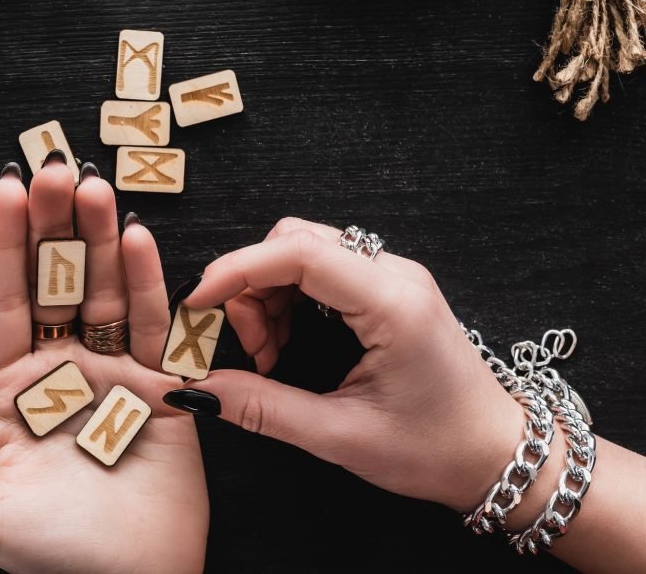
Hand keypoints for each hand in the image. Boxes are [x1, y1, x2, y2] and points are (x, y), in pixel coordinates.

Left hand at [0, 159, 207, 572]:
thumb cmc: (52, 557)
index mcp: (11, 391)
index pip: (2, 302)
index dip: (4, 245)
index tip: (5, 189)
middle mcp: (61, 371)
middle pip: (55, 283)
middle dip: (55, 226)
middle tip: (55, 167)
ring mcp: (115, 375)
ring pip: (105, 291)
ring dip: (101, 239)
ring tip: (95, 187)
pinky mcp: (164, 387)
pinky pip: (157, 326)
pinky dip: (150, 281)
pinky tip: (140, 237)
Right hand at [167, 217, 526, 512]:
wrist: (497, 454)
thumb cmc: (435, 450)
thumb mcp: (341, 437)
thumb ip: (264, 408)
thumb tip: (200, 390)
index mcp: (393, 304)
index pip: (299, 253)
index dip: (237, 270)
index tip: (198, 301)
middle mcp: (396, 274)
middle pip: (295, 241)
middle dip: (252, 285)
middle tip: (249, 348)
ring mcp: (394, 276)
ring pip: (304, 249)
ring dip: (268, 292)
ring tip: (269, 352)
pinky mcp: (389, 287)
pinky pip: (322, 266)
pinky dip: (289, 296)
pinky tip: (287, 339)